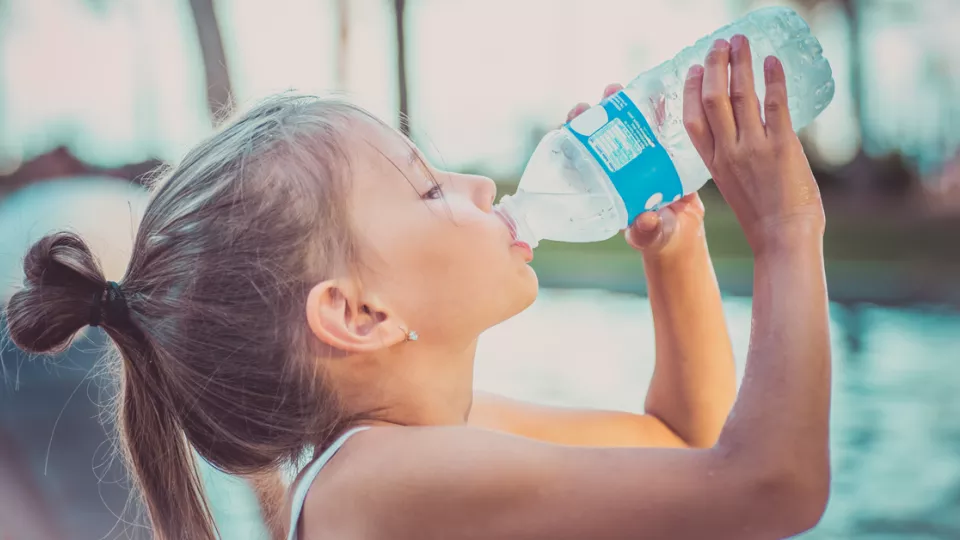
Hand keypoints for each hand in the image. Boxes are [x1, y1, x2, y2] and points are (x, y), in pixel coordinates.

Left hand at [566, 85, 705, 257]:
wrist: (685, 230)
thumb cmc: (661, 236)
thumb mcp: (652, 234)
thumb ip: (647, 230)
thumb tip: (645, 220)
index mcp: (605, 185)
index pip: (582, 157)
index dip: (573, 138)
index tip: (572, 121)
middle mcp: (617, 167)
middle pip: (600, 134)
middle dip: (594, 114)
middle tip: (596, 101)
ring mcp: (638, 155)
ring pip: (624, 124)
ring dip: (619, 104)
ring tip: (615, 89)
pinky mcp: (661, 149)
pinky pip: (655, 124)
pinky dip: (654, 108)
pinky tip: (654, 91)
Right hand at [684, 35, 823, 253]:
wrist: (783, 238)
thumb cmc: (763, 219)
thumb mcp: (734, 187)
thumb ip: (732, 160)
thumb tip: (743, 136)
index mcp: (713, 164)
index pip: (693, 119)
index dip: (691, 90)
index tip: (693, 69)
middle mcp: (728, 152)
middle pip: (713, 98)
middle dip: (715, 65)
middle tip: (719, 44)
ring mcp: (753, 148)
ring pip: (740, 95)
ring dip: (741, 63)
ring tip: (742, 42)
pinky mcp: (782, 147)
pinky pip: (775, 104)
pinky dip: (773, 79)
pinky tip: (772, 61)